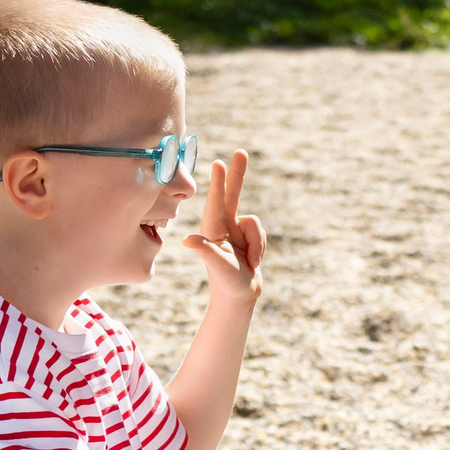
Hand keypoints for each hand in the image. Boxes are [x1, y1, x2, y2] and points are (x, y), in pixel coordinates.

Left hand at [184, 149, 265, 311]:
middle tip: (240, 152)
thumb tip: (188, 241)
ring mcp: (235, 230)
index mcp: (212, 229)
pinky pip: (260, 232)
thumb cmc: (226, 282)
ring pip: (255, 223)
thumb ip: (205, 251)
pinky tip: (253, 261)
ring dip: (258, 244)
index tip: (218, 163)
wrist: (239, 297)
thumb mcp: (217, 266)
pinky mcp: (247, 236)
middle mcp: (222, 225)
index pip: (217, 202)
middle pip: (232, 195)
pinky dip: (261, 247)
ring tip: (250, 262)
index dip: (219, 182)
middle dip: (237, 175)